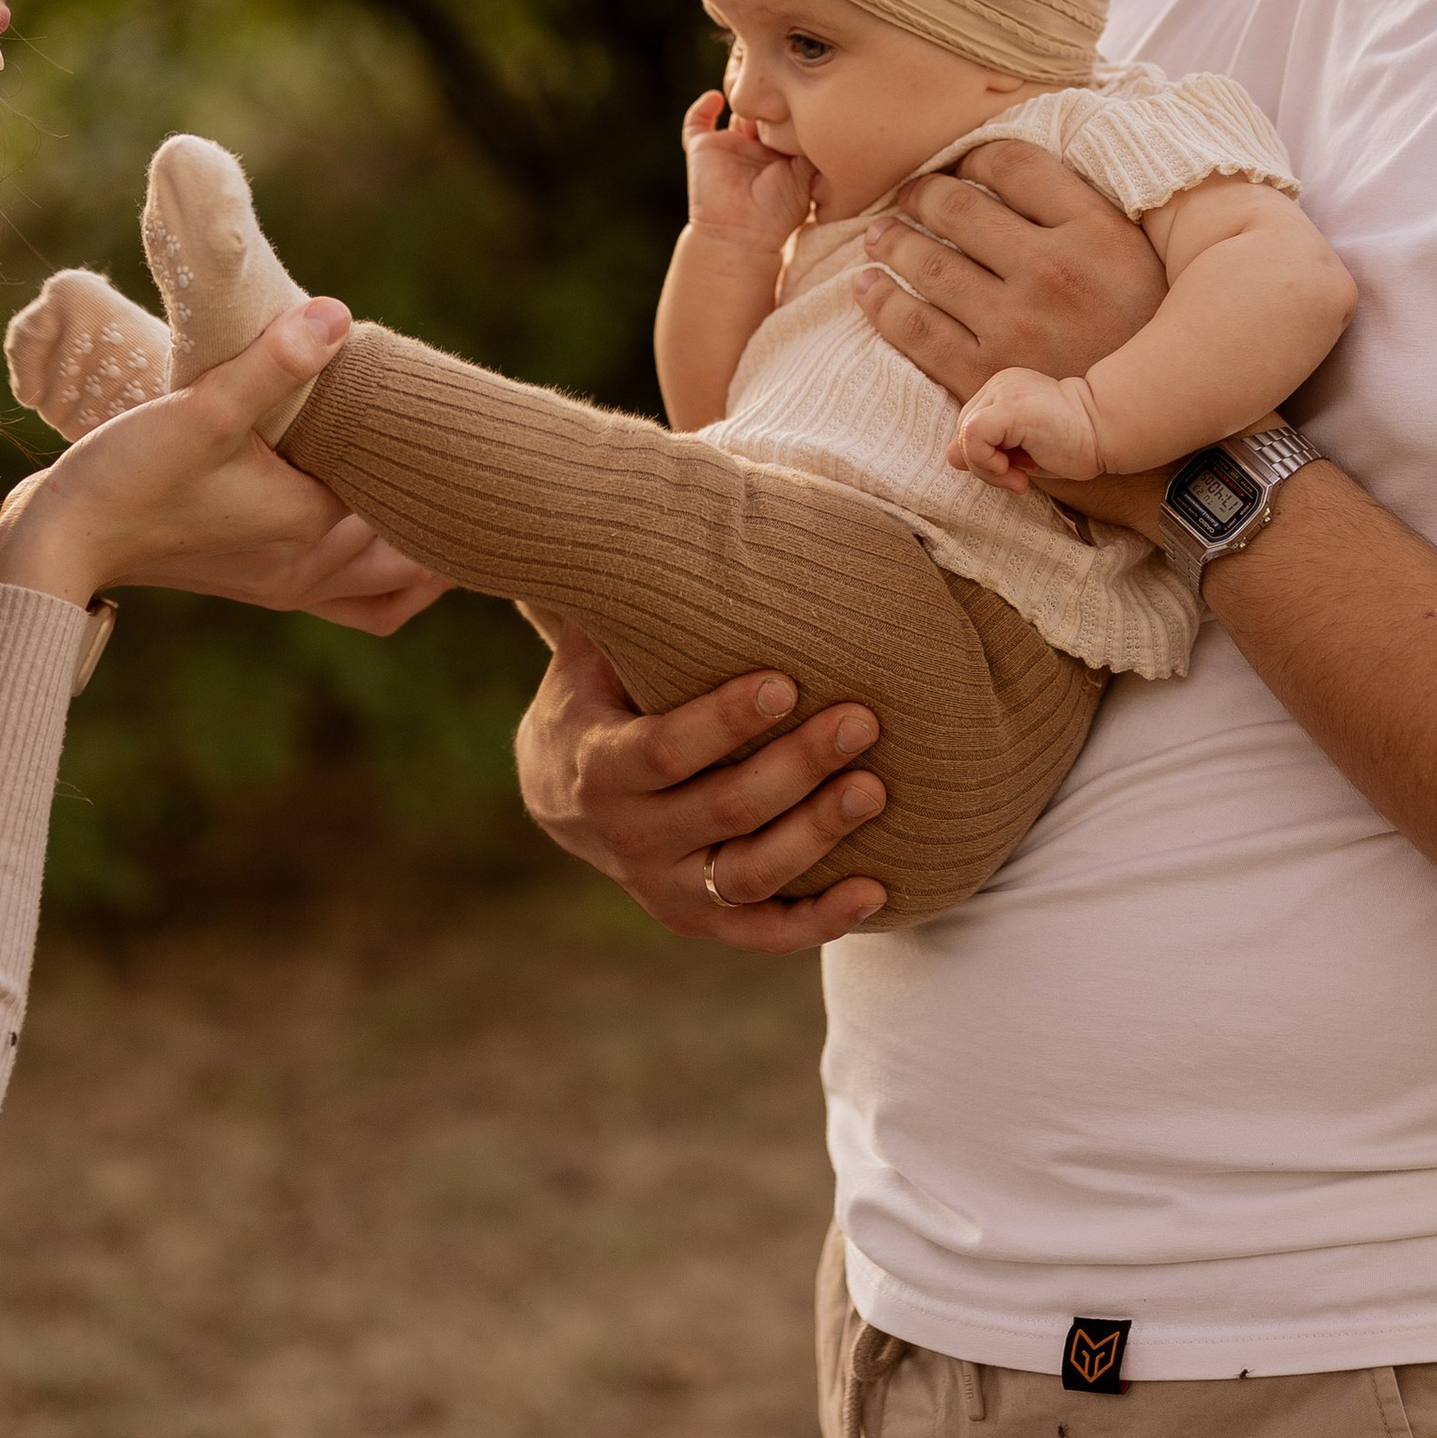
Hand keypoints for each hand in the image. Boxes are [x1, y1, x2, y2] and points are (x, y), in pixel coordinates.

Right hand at [0, 302, 446, 630]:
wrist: (58, 544)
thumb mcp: (202, 410)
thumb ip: (273, 363)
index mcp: (312, 530)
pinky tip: (379, 525)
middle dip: (448, 512)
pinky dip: (385, 574)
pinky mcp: (263, 584)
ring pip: (392, 586)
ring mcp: (288, 585)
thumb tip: (338, 314)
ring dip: (423, 549)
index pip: (410, 504)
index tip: (466, 424)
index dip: (441, 466)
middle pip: (417, 552)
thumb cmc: (127, 477)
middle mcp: (310, 570)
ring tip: (442, 492)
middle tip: (476, 458)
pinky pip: (357, 600)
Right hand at [516, 626, 888, 948]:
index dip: (724, 722)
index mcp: (597, 767)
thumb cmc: (600, 692)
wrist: (559, 789)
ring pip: (747, 877)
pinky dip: (819, 921)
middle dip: (796, 766)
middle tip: (861, 721)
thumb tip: (660, 504)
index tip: (785, 682)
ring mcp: (664, 889)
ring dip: (816, 837)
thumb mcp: (593, 648)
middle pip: (723, 811)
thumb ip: (628, 599)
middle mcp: (628, 839)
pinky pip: (762, 933)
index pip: (666, 750)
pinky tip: (877, 891)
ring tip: (875, 790)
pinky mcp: (698, 921)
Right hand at [679, 89, 812, 253]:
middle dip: (770, 97)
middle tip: (779, 79)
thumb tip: (828, 122)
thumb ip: (812, 148)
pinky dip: (703, 106)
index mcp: (779, 155)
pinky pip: (696, 122)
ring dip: (744, 97)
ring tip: (753, 83)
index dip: (792, 106)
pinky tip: (716, 97)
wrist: (741, 234)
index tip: (802, 90)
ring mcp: (728, 147)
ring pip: (735, 110)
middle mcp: (754, 148)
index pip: (785, 121)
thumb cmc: (778, 213)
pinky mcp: (702, 148)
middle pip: (762, 112)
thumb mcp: (805, 176)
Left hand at [856, 136, 1163, 399]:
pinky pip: (914, 329)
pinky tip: (868, 286)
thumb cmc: (1147, 334)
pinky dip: (881, 302)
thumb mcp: (1139, 258)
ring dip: (892, 243)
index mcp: (1099, 232)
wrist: (1156, 432)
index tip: (960, 166)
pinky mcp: (985, 376)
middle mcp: (1055, 272)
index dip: (973, 157)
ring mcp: (1016, 326)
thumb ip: (1086, 211)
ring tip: (881, 237)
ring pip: (929, 264)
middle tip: (909, 197)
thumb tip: (1015, 170)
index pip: (1013, 165)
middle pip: (960, 207)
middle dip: (922, 195)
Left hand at [950, 366, 1104, 490]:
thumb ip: (988, 450)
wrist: (1108, 431)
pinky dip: (986, 463)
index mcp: (1003, 390)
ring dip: (987, 470)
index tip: (1016, 474)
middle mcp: (1000, 384)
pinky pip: (973, 437)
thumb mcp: (1023, 452)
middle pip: (964, 430)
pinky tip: (1017, 473)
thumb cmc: (1074, 443)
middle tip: (1017, 479)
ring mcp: (1003, 391)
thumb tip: (951, 455)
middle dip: (983, 465)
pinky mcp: (1009, 406)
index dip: (984, 457)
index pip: (971, 427)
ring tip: (1019, 479)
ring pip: (965, 436)